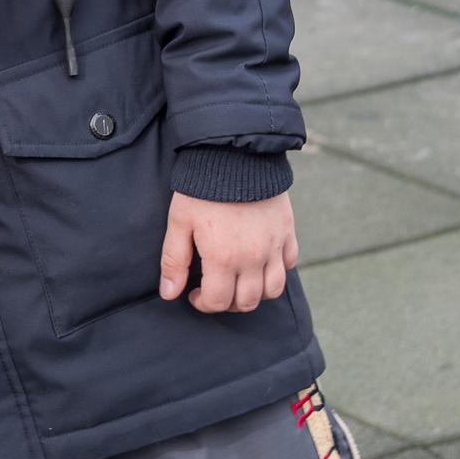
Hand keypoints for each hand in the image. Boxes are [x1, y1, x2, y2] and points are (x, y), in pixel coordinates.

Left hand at [158, 191, 297, 312]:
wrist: (234, 154)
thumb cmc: (202, 188)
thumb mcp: (179, 222)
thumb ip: (174, 261)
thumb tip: (169, 294)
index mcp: (223, 258)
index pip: (219, 302)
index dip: (203, 304)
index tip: (195, 293)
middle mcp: (253, 257)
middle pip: (247, 302)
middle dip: (228, 303)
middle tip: (215, 290)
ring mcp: (274, 245)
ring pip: (273, 290)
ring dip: (256, 293)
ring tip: (239, 282)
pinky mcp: (287, 231)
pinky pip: (290, 264)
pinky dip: (277, 270)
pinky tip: (261, 261)